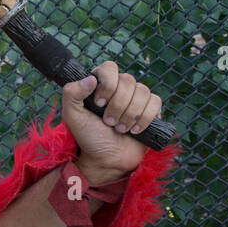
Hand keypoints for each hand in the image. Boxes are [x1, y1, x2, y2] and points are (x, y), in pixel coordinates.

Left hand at [62, 60, 162, 184]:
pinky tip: (134, 130)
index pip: (109, 68)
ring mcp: (136, 98)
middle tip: (108, 122)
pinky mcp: (150, 109)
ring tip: (119, 129)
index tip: (99, 104)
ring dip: (130, 114)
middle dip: (117, 105)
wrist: (107, 159)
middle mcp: (119, 88)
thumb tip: (91, 78)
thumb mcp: (72, 116)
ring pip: (143, 91)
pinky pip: (156, 102)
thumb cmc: (88, 137)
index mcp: (99, 85)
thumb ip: (72, 93)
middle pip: (128, 80)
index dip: (107, 84)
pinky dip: (145, 118)